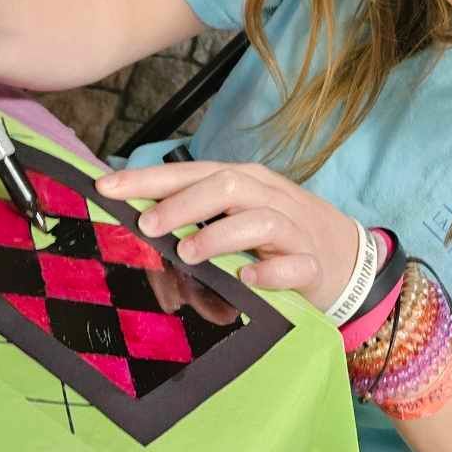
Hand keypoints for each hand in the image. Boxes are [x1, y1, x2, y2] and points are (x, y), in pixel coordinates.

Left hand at [97, 160, 361, 313]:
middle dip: (183, 203)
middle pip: (227, 185)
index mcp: (244, 182)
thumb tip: (138, 221)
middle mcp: (268, 197)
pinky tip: (245, 280)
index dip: (148, 179)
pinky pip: (293, 266)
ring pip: (260, 220)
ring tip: (187, 253)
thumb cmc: (277, 235)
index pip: (191, 172)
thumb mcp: (236, 215)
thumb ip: (195, 216)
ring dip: (220, 235)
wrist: (345, 257)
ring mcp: (294, 230)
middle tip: (147, 225)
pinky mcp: (312, 265)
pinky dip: (268, 273)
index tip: (107, 187)